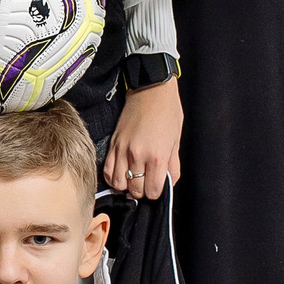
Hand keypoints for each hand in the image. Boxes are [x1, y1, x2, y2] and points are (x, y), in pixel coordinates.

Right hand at [104, 80, 183, 197]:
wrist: (150, 90)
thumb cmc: (167, 112)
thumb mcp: (176, 140)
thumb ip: (173, 165)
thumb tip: (169, 182)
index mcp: (157, 156)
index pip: (153, 191)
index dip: (156, 193)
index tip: (157, 187)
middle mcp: (138, 156)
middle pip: (135, 190)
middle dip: (142, 191)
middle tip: (146, 182)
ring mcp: (123, 151)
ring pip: (119, 184)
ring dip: (126, 185)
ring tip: (133, 179)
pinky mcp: (113, 144)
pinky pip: (108, 170)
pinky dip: (113, 177)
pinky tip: (121, 174)